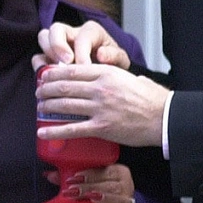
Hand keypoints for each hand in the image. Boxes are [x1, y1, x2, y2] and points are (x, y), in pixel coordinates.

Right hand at [34, 21, 131, 69]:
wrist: (106, 74)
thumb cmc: (112, 64)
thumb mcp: (120, 61)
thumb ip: (115, 56)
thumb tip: (102, 54)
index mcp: (91, 31)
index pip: (82, 36)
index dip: (82, 53)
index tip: (85, 69)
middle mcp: (72, 33)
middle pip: (56, 29)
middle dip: (58, 45)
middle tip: (66, 63)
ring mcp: (58, 44)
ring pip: (43, 38)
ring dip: (47, 54)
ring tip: (56, 71)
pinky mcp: (49, 57)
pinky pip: (38, 57)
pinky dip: (41, 67)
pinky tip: (50, 78)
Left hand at [35, 62, 168, 146]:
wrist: (164, 117)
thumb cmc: (151, 98)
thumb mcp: (130, 78)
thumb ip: (114, 74)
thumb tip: (107, 73)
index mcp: (107, 73)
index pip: (72, 70)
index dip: (54, 74)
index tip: (45, 77)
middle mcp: (100, 88)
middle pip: (64, 86)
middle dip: (46, 89)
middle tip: (38, 92)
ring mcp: (100, 108)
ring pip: (64, 105)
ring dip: (47, 106)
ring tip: (39, 108)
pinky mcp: (101, 127)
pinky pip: (72, 129)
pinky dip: (54, 131)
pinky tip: (42, 131)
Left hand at [60, 162, 135, 202]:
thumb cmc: (101, 186)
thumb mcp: (89, 179)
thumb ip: (70, 176)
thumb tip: (50, 176)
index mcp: (118, 173)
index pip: (106, 170)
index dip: (90, 174)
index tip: (73, 178)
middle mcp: (126, 187)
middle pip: (111, 186)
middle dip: (90, 187)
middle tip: (72, 192)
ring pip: (120, 202)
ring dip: (104, 200)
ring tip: (90, 199)